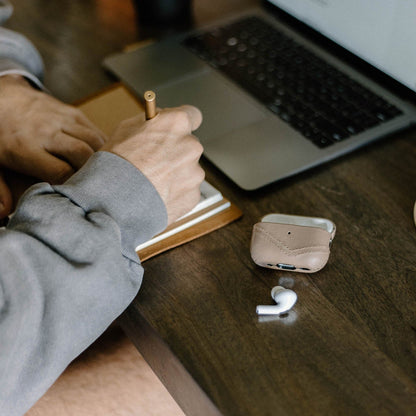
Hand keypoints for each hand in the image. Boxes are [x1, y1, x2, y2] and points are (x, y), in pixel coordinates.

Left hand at [0, 75, 106, 216]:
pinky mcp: (72, 113)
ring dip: (102, 158)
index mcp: (26, 148)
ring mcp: (62, 119)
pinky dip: (103, 145)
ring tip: (104, 174)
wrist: (2, 98)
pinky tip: (102, 158)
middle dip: (93, 172)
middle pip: (83, 154)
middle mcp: (47, 132)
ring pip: (94, 140)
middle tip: (96, 186)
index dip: (73, 186)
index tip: (76, 196)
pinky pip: (95, 130)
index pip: (61, 172)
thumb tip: (4, 213)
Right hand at [102, 105, 204, 224]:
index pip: (192, 115)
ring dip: (176, 174)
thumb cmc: (117, 164)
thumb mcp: (126, 128)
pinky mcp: (193, 195)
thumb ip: (151, 122)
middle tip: (154, 161)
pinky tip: (157, 194)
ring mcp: (195, 172)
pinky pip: (187, 190)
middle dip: (176, 151)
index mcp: (177, 124)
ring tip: (152, 182)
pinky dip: (175, 192)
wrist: (115, 201)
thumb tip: (159, 121)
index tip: (175, 130)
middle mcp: (191, 146)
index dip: (181, 124)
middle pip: (189, 145)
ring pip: (188, 170)